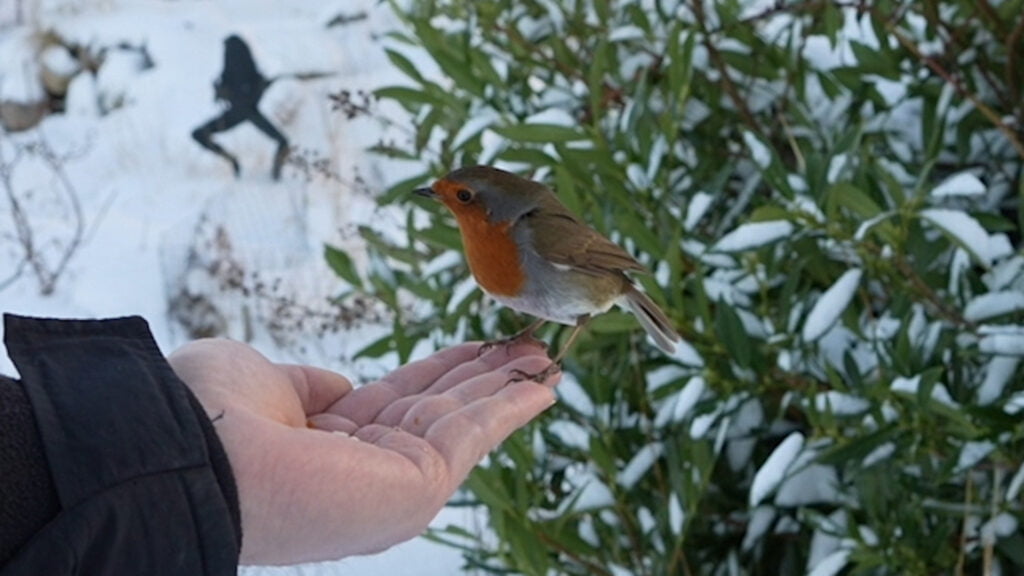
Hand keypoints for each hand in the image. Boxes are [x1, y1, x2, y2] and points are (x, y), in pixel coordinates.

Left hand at [167, 339, 558, 564]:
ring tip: (549, 356)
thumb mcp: (262, 383)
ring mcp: (393, 485)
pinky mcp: (417, 488)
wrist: (192, 450)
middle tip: (531, 346)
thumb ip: (309, 386)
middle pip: (443, 411)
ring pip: (465, 421)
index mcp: (330, 446)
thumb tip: (340, 386)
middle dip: (489, 376)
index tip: (477, 347)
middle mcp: (366, 471)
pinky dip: (513, 406)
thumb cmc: (209, 414)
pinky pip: (475, 435)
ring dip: (510, 386)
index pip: (402, 399)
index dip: (444, 369)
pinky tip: (544, 385)